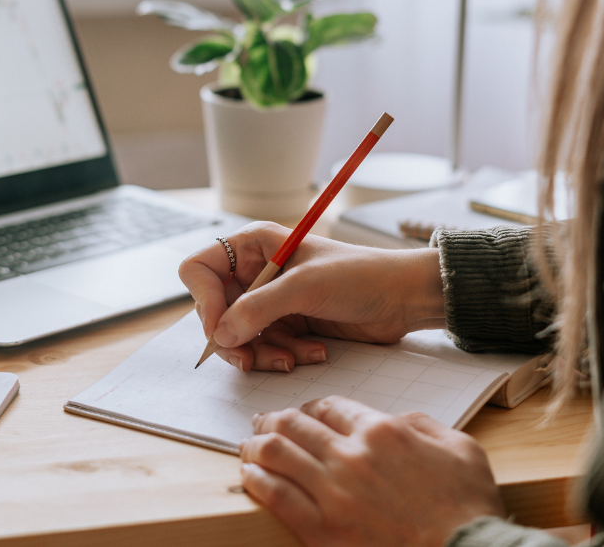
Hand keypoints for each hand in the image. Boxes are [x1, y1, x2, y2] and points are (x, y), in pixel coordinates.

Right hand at [178, 222, 443, 371]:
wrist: (403, 297)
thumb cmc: (359, 276)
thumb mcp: (305, 288)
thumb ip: (258, 309)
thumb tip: (219, 335)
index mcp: (253, 245)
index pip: (200, 270)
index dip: (204, 301)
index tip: (221, 328)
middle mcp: (255, 271)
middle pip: (215, 311)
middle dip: (235, 338)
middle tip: (250, 359)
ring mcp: (269, 299)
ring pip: (238, 336)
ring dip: (263, 353)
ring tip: (295, 358)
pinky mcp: (286, 324)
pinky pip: (263, 348)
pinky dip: (282, 356)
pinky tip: (313, 353)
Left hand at [240, 396, 505, 546]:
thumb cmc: (468, 509)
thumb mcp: (460, 448)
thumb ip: (422, 425)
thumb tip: (398, 420)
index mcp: (382, 432)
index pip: (329, 407)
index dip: (311, 408)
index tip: (304, 414)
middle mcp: (351, 456)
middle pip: (295, 424)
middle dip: (273, 419)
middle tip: (263, 422)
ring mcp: (333, 493)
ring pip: (277, 453)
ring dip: (256, 445)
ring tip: (248, 445)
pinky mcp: (322, 530)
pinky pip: (275, 495)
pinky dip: (256, 481)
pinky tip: (249, 476)